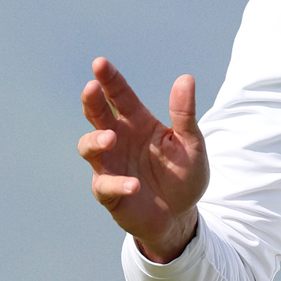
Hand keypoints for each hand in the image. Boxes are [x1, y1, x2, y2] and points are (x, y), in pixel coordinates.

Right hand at [78, 57, 208, 262]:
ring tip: (109, 138)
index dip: (109, 79)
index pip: (119, 95)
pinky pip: (105, 184)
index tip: (100, 63)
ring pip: (88, 147)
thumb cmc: (183, 176)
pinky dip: (117, 183)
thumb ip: (185, 115)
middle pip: (96, 114)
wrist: (180, 216)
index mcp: (137, 122)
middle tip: (91, 88)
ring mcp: (110, 165)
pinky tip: (134, 184)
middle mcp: (118, 139)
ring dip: (95, 140)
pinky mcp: (109, 192)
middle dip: (91, 100)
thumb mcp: (192, 144)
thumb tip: (186, 79)